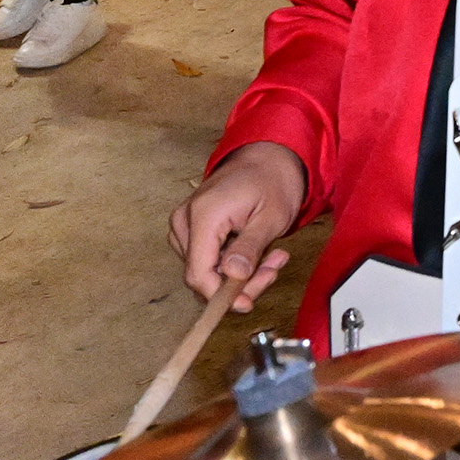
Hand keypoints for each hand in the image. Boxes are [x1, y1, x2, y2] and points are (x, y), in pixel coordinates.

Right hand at [169, 141, 307, 313]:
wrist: (267, 155)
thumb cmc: (273, 180)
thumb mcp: (271, 216)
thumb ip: (250, 248)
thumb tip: (233, 277)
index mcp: (204, 215)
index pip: (199, 274)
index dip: (221, 296)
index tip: (248, 303)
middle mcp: (185, 220)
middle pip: (202, 275)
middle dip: (240, 282)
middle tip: (274, 269)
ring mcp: (185, 223)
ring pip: (205, 269)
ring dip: (240, 273)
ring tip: (273, 256)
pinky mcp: (190, 226)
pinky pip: (206, 257)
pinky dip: (232, 262)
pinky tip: (257, 250)